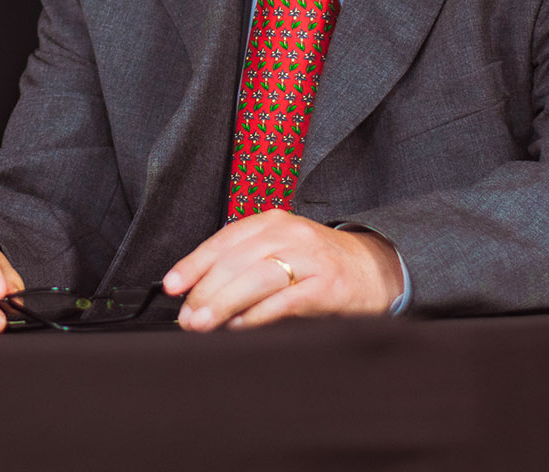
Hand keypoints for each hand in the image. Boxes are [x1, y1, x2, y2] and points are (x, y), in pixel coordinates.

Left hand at [162, 210, 402, 330]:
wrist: (376, 269)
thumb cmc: (319, 264)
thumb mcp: (281, 250)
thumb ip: (245, 264)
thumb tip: (198, 294)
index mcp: (272, 222)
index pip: (223, 241)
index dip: (194, 264)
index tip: (172, 286)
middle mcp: (289, 234)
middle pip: (235, 261)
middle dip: (204, 292)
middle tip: (186, 317)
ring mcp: (310, 258)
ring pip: (255, 279)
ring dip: (223, 304)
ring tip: (203, 324)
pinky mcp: (327, 285)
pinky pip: (284, 301)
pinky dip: (257, 315)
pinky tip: (239, 327)